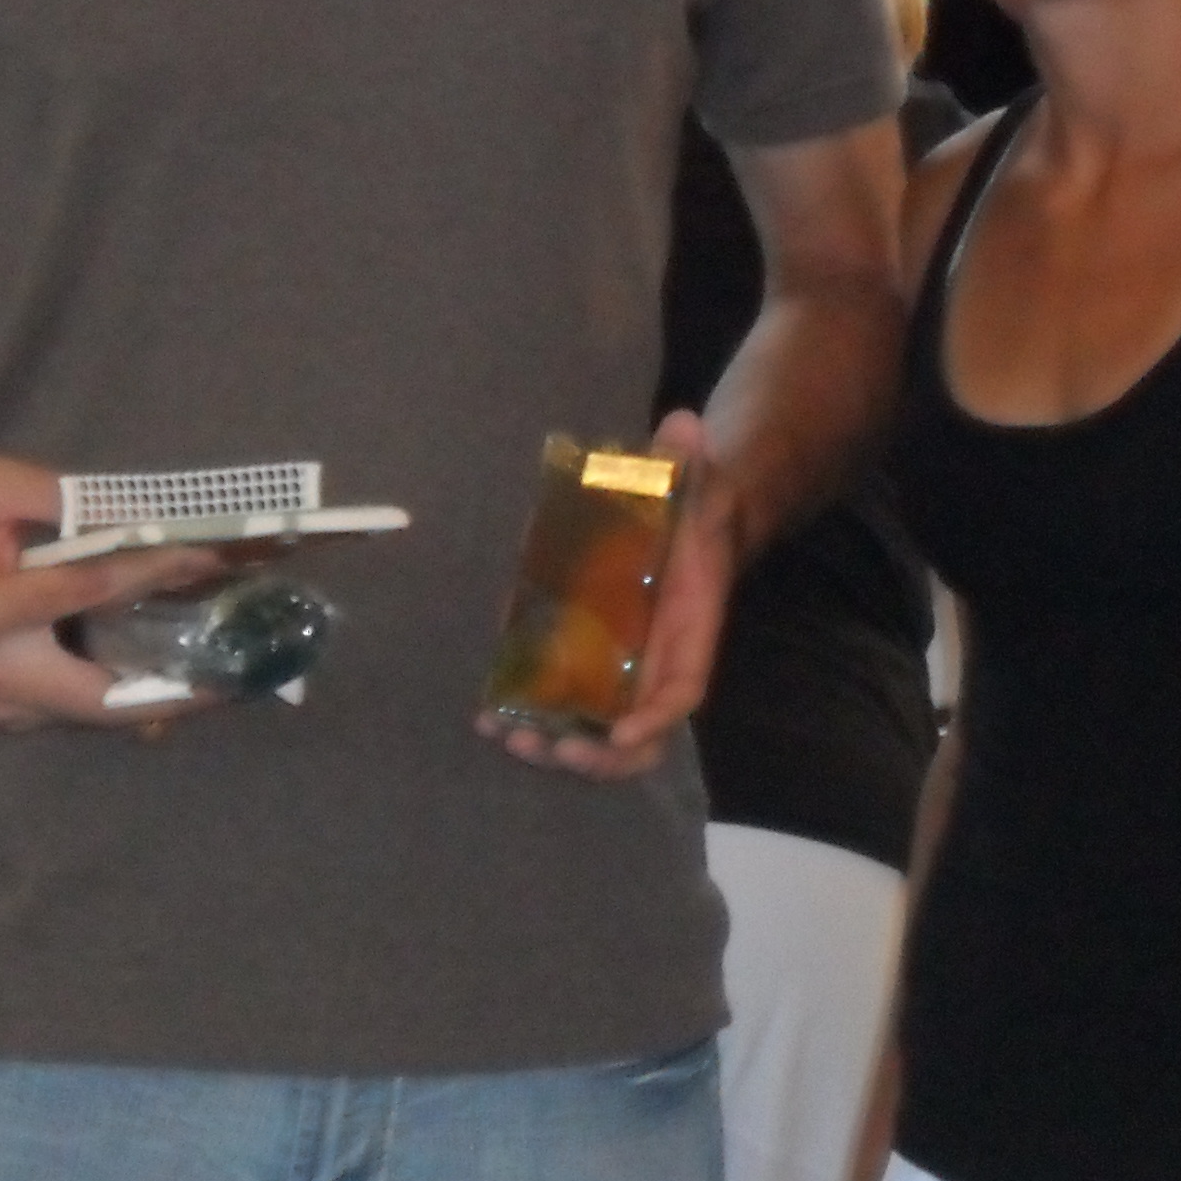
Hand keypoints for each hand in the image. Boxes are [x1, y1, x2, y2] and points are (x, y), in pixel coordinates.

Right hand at [0, 451, 225, 730]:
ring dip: (162, 697)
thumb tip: (147, 513)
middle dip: (177, 690)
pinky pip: (81, 710)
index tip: (215, 555)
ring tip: (226, 674)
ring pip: (97, 713)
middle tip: (241, 674)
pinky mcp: (9, 716)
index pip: (88, 591)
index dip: (157, 571)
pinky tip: (176, 673)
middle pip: (104, 696)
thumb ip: (65, 496)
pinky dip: (129, 694)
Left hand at [482, 409, 741, 781]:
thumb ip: (687, 460)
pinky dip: (528, 713)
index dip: (654, 719)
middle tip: (548, 748)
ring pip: (594, 731)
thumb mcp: (695, 478)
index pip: (680, 692)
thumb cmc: (693, 506)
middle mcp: (656, 664)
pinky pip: (561, 699)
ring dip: (553, 744)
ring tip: (506, 736)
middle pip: (633, 737)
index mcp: (689, 632)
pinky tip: (485, 715)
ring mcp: (621, 670)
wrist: (688, 517)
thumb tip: (681, 424)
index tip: (621, 733)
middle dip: (594, 756)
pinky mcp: (585, 659)